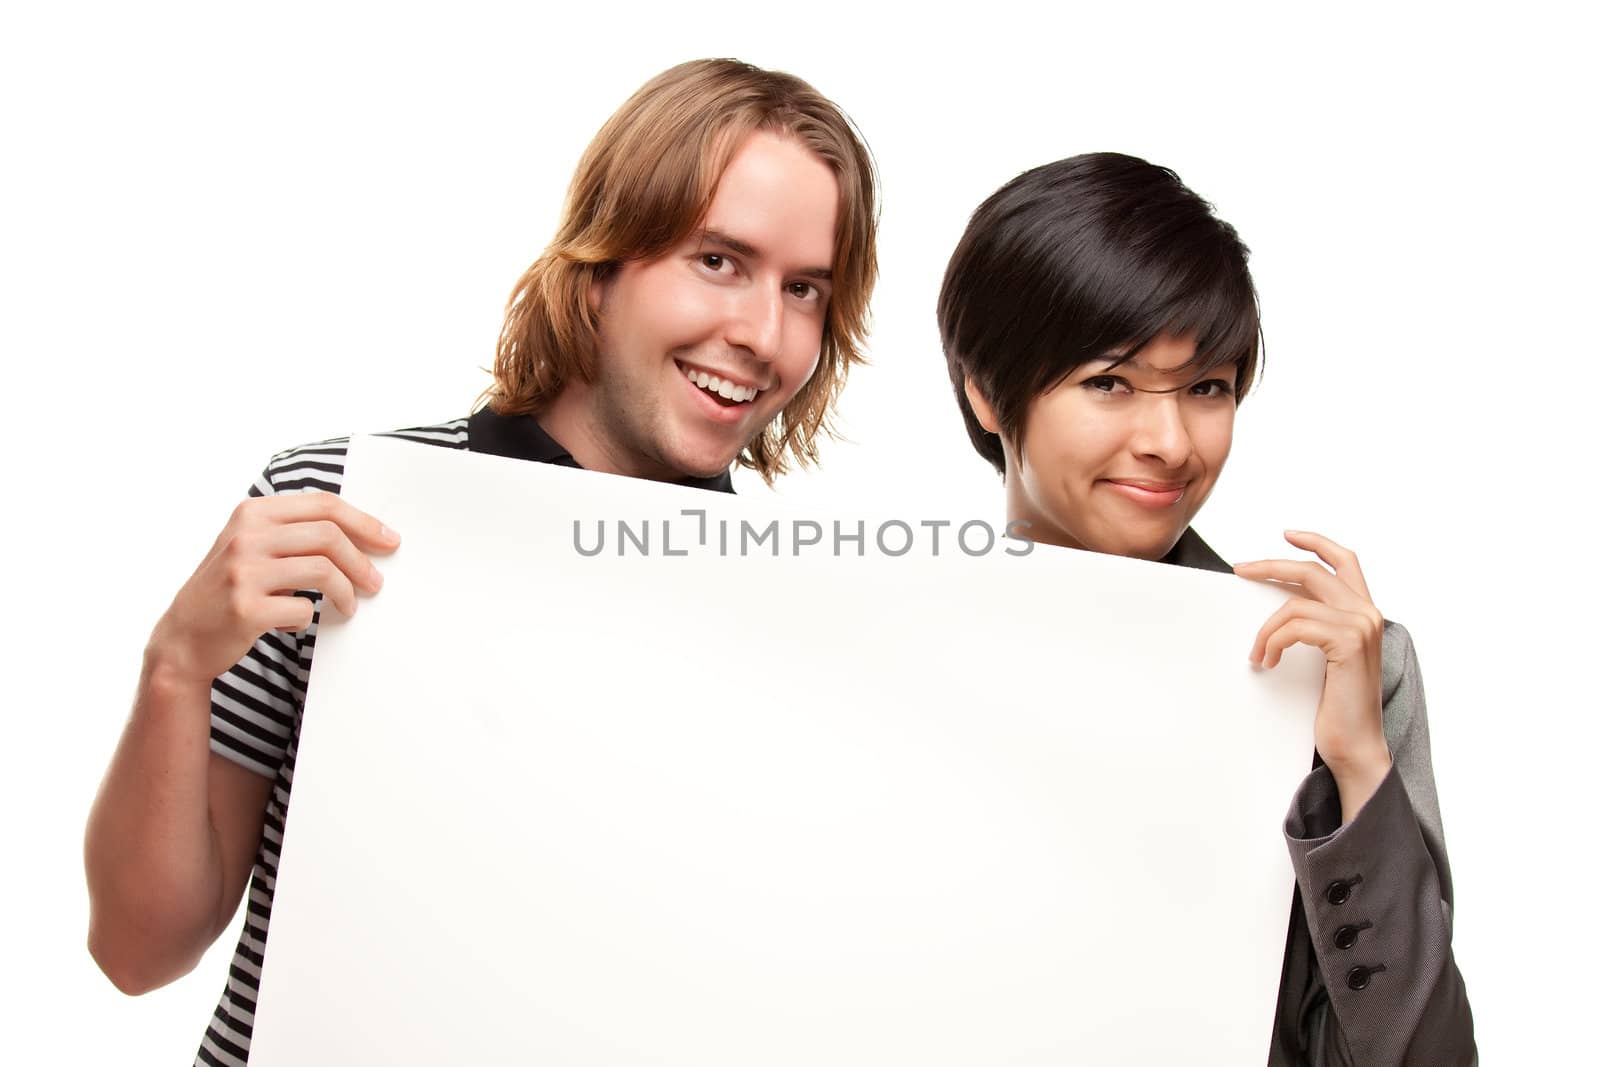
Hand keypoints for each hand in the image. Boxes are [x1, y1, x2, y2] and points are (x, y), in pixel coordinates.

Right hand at [146, 492, 398, 688]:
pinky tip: (297, 623)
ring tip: (349, 605)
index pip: (323, 505)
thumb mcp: (252, 546)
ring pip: (322, 570)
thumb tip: (364, 534)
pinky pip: (303, 610)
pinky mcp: (245, 608)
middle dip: (362, 561)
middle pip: (328, 535)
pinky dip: (310, 619)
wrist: (183, 636)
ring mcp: (243, 571)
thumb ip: (294, 532)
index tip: (389, 541)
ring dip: (346, 592)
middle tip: (375, 583)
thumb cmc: (229, 589)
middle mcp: (246, 536)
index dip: (364, 522)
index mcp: (252, 513)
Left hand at [1233, 531, 1391, 820]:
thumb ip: (1315, 625)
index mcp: (1364, 612)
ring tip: (1258, 654)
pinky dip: (1271, 642)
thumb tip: (1277, 606)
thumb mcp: (1325, 656)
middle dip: (1271, 566)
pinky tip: (1266, 662)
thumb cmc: (1335, 705)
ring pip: (1294, 604)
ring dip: (1266, 630)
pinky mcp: (1349, 643)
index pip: (1345, 561)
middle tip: (1240, 570)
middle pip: (1312, 571)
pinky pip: (1293, 626)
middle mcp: (1368, 613)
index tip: (1286, 535)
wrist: (1354, 745)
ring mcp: (1361, 626)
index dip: (1316, 543)